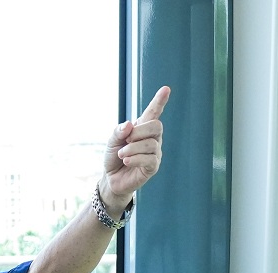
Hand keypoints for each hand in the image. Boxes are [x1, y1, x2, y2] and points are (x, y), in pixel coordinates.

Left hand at [100, 85, 170, 206]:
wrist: (111, 179)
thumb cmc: (114, 157)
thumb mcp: (112, 141)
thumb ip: (119, 131)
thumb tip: (130, 125)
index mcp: (142, 129)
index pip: (153, 113)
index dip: (159, 101)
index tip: (166, 89)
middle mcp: (153, 139)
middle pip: (156, 126)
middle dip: (139, 131)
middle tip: (126, 140)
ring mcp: (155, 153)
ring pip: (151, 144)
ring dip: (132, 148)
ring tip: (122, 154)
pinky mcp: (153, 167)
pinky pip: (150, 159)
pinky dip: (135, 159)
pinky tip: (126, 161)